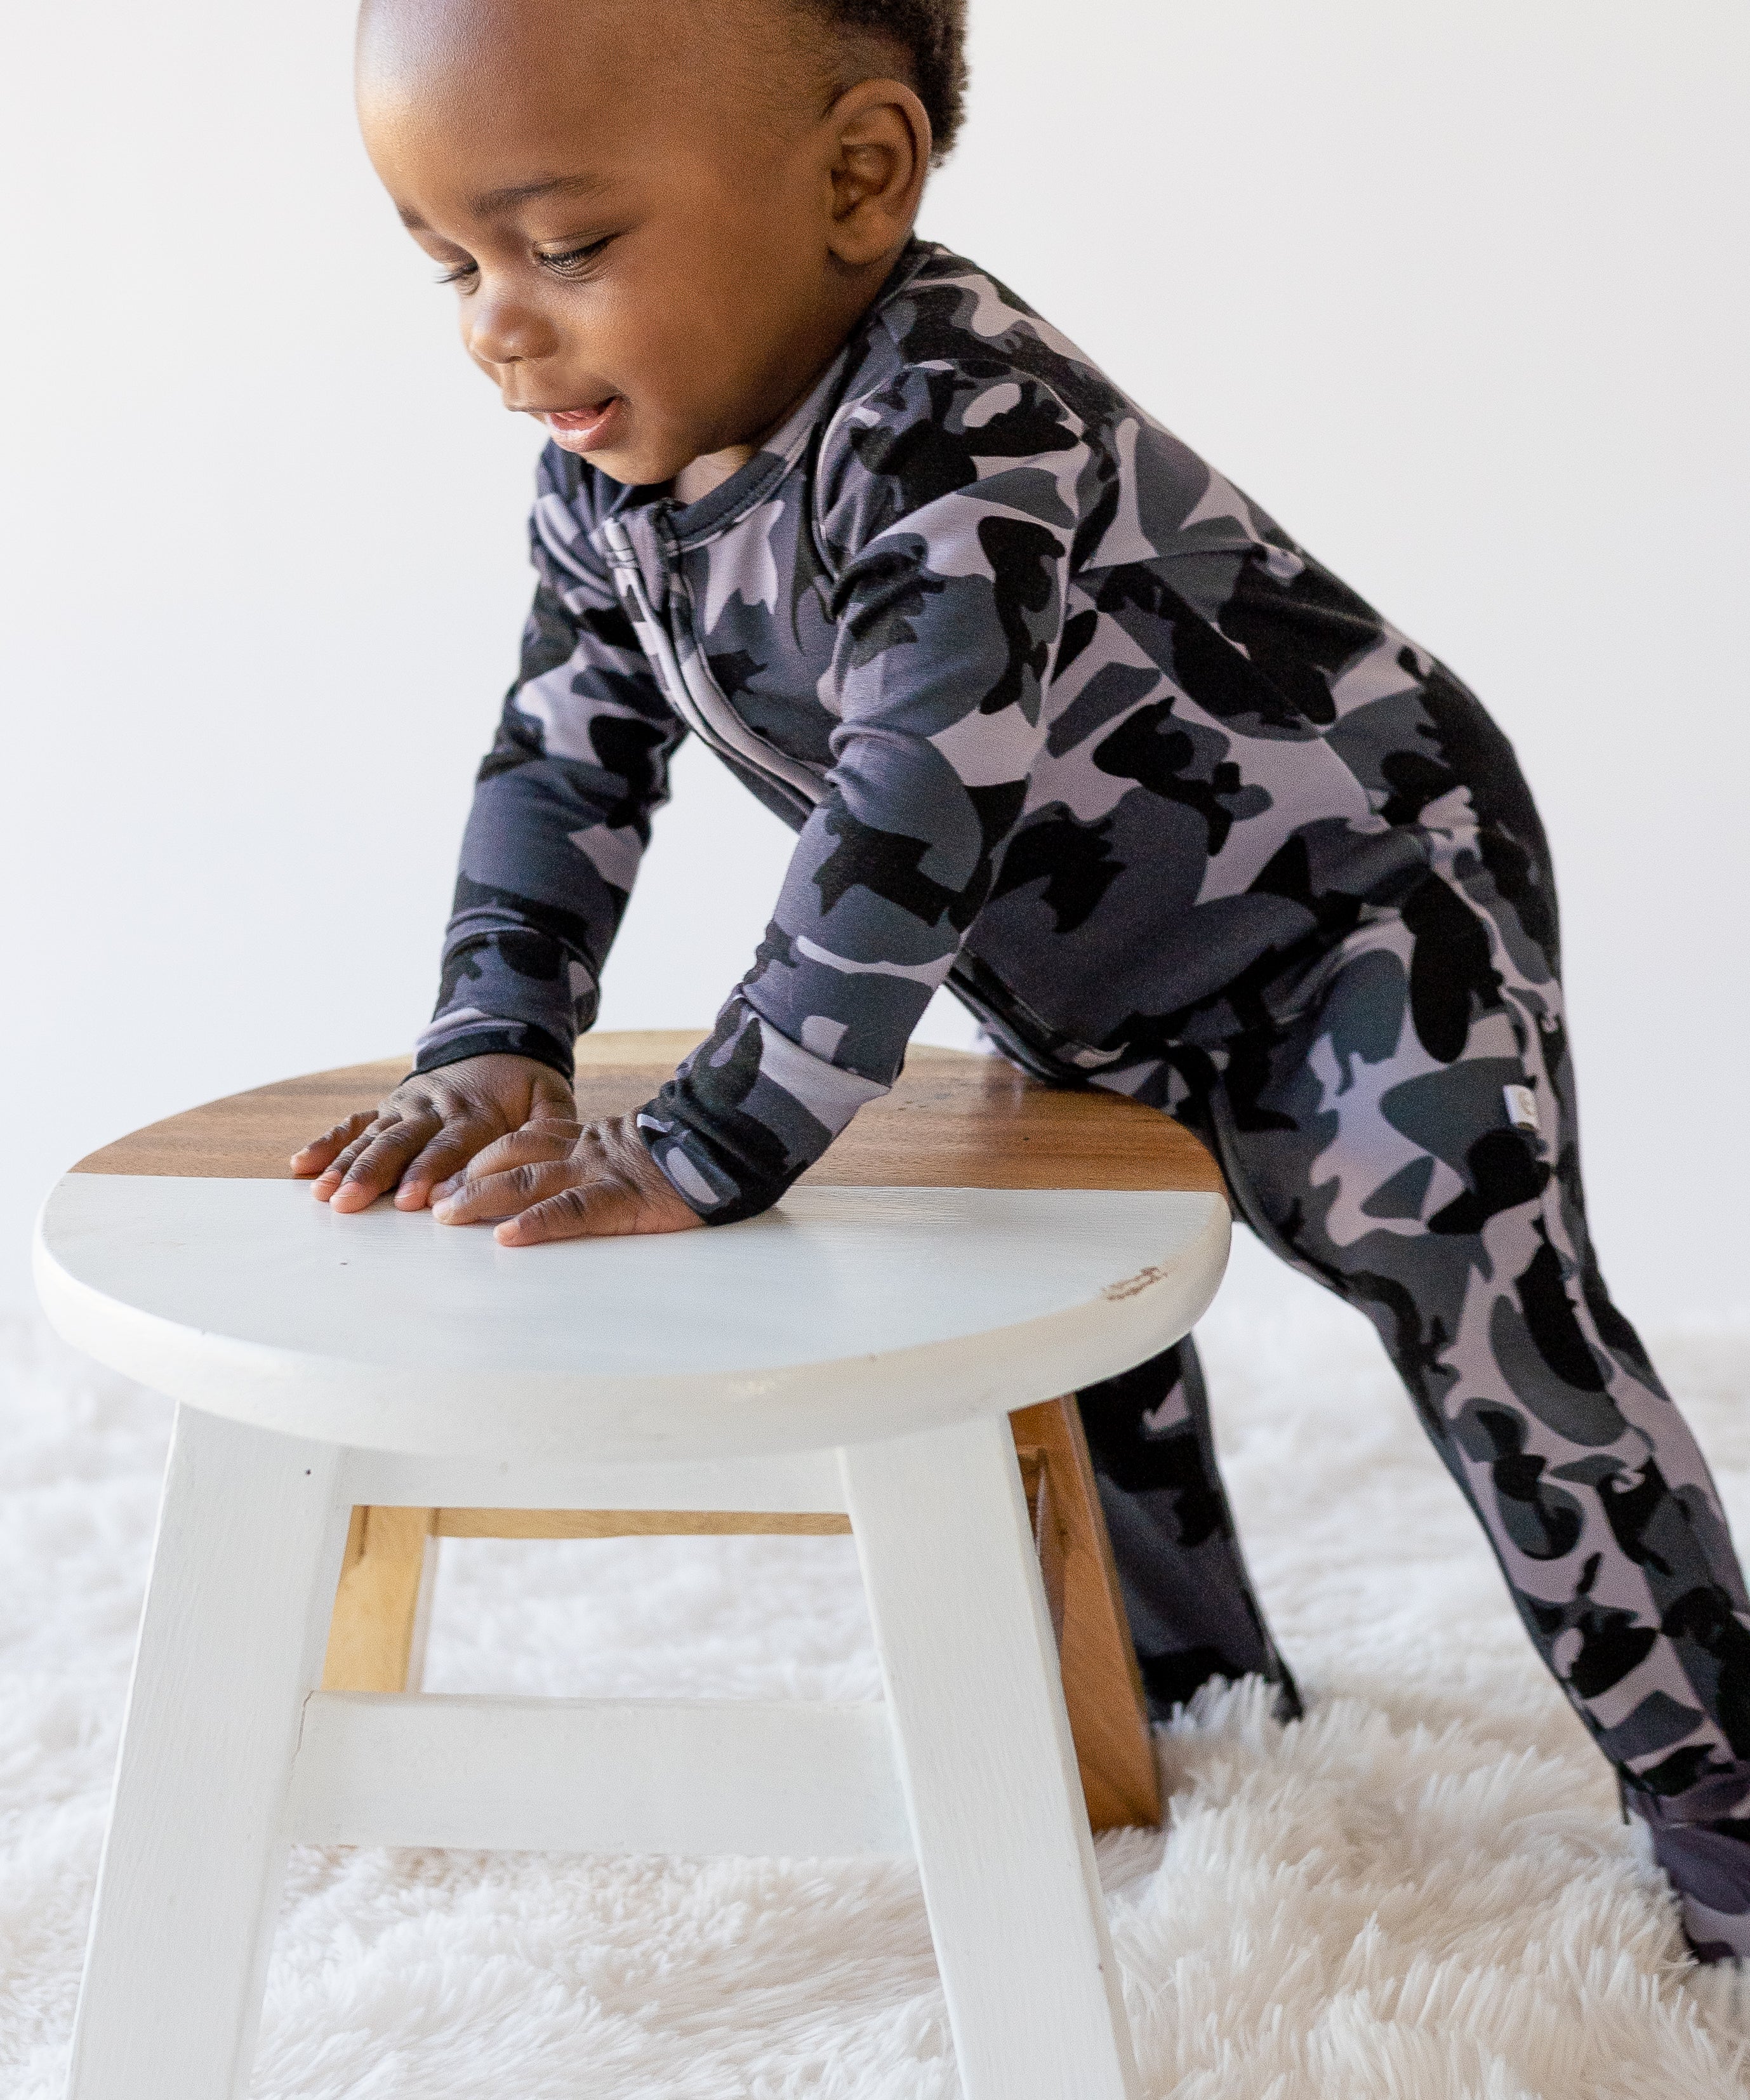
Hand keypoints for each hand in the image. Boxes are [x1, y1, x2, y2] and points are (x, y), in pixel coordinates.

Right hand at [291, 1054, 576, 1213]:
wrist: (496, 1041)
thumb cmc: (525, 1084)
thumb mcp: (550, 1097)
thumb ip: (552, 1126)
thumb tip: (553, 1152)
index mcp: (474, 1110)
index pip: (451, 1144)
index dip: (431, 1171)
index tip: (413, 1199)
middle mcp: (433, 1107)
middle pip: (400, 1142)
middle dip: (373, 1173)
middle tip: (349, 1203)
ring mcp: (405, 1105)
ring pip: (372, 1136)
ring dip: (345, 1164)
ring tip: (322, 1193)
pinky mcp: (388, 1106)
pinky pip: (354, 1122)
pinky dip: (328, 1142)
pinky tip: (301, 1165)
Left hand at [429, 1111, 701, 1244]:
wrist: (727, 1143)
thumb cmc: (681, 1156)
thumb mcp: (626, 1151)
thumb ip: (591, 1160)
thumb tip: (549, 1192)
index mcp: (581, 1139)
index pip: (515, 1143)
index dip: (472, 1160)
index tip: (437, 1180)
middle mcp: (581, 1152)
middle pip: (507, 1159)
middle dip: (462, 1180)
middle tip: (425, 1204)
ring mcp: (599, 1173)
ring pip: (528, 1181)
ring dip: (482, 1199)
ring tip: (447, 1218)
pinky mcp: (623, 1200)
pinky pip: (573, 1211)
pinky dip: (537, 1224)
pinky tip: (509, 1237)